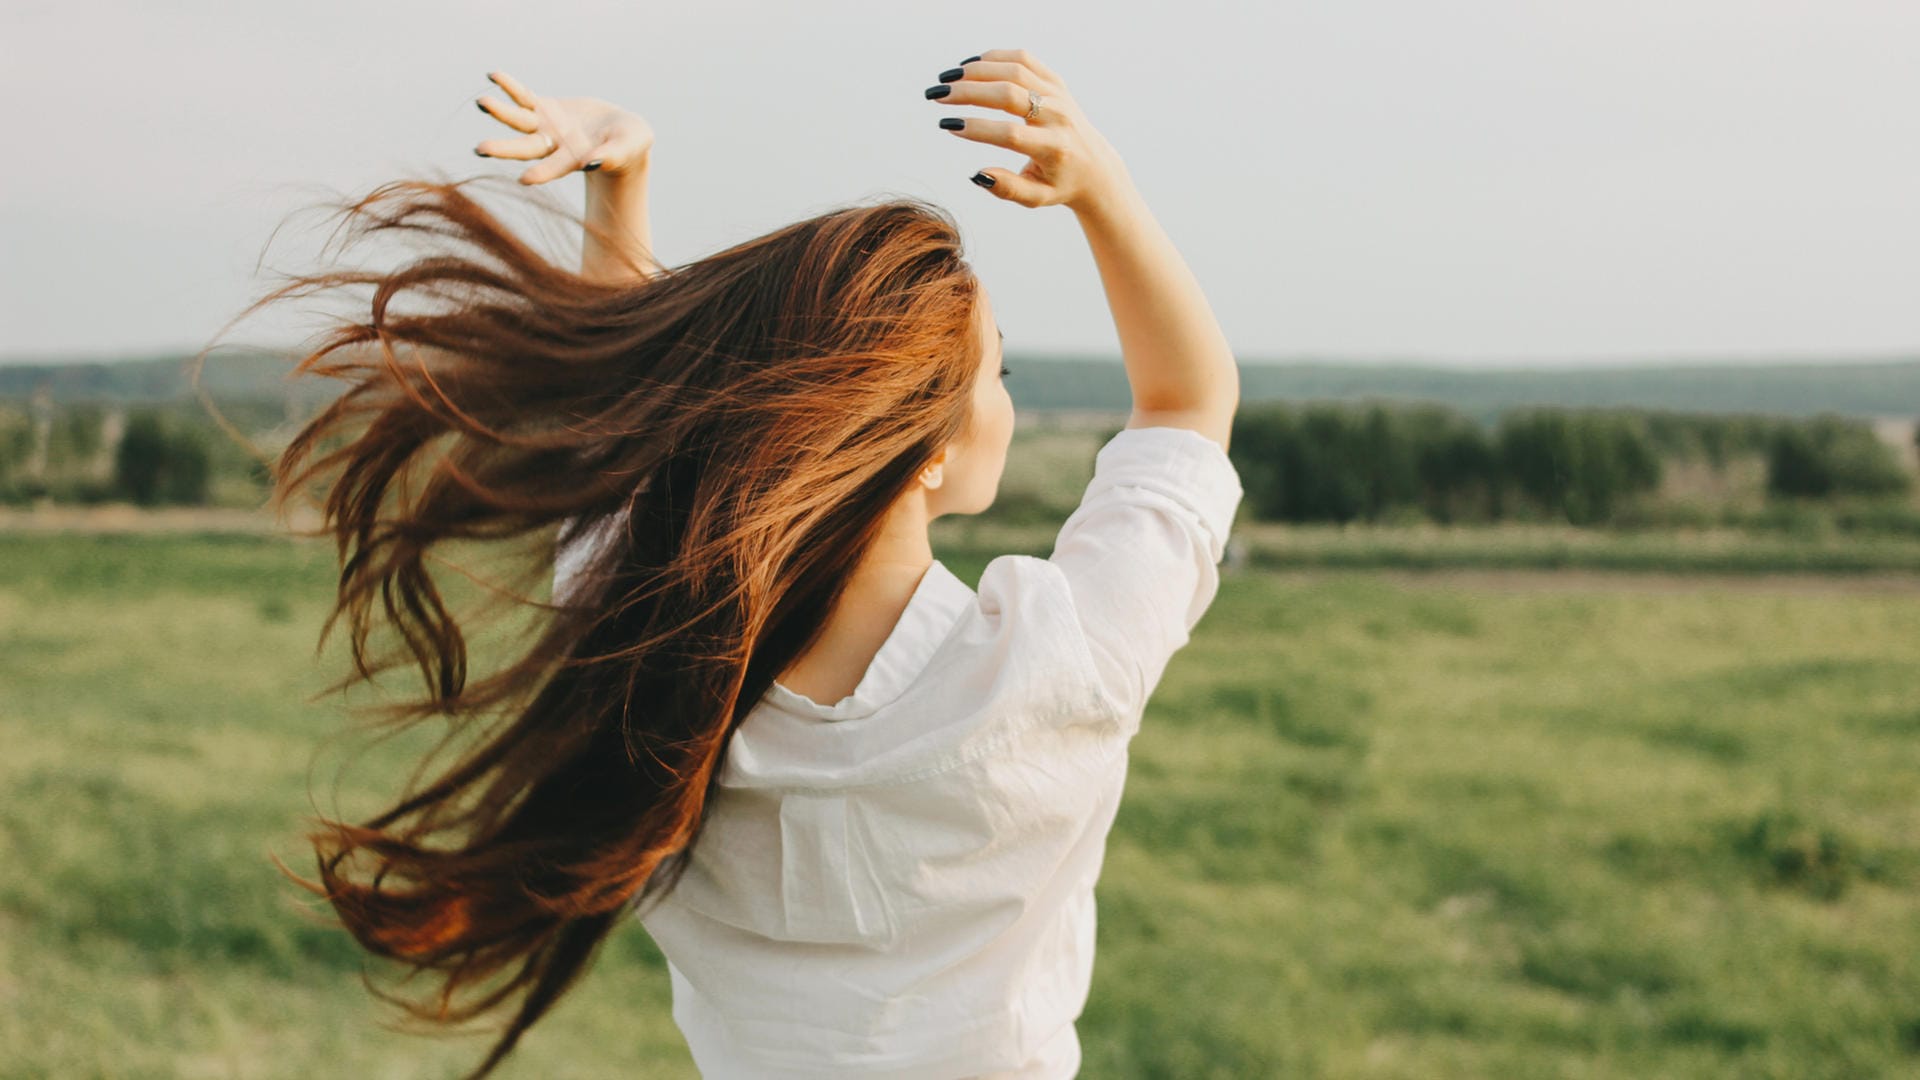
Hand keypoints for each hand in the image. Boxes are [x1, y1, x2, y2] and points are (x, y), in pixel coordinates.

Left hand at [474, 70, 654, 184]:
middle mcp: (554, 146)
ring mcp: (546, 127)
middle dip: (504, 148)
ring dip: (500, 112)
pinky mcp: (545, 109)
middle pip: (526, 148)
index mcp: (573, 160)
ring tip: (481, 102)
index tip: (526, 180)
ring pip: (519, 120)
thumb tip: (593, 162)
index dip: (543, 173)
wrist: (620, 133)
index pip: (555, 168)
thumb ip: (611, 155)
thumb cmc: (629, 145)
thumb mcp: (627, 147)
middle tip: (480, 149)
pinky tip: (493, 76)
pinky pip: (523, 97)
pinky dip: (510, 87)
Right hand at [925, 49, 1131, 212]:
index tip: (948, 125)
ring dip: (976, 71)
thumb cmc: (1059, 184)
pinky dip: (993, 59)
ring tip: (947, 81)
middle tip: (937, 97)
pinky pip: (1022, 60)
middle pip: (1008, 94)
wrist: (1094, 166)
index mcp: (1053, 148)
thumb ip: (1007, 189)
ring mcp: (1058, 94)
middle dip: (968, 93)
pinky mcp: (1055, 81)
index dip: (977, 128)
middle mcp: (1058, 116)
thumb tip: (977, 175)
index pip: (1010, 134)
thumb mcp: (1035, 198)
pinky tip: (969, 68)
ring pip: (1013, 70)